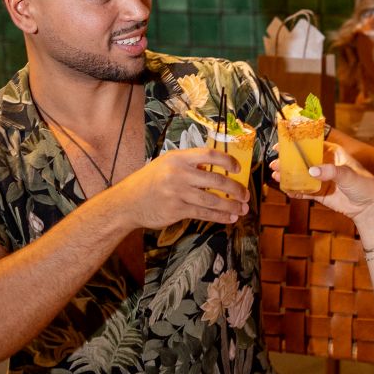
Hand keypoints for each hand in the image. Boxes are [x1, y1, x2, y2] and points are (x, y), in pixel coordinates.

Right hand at [101, 147, 248, 228]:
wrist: (127, 202)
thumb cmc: (149, 182)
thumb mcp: (166, 165)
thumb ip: (188, 165)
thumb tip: (215, 171)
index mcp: (178, 158)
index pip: (209, 155)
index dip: (227, 160)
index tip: (238, 168)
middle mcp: (178, 174)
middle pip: (216, 180)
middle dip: (235, 189)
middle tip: (246, 195)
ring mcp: (177, 193)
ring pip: (212, 200)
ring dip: (231, 206)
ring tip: (243, 209)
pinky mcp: (176, 210)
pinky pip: (203, 214)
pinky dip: (219, 217)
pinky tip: (229, 218)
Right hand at [269, 142, 373, 228]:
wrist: (369, 208)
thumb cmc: (365, 186)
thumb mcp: (349, 175)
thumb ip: (331, 172)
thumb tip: (312, 170)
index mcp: (334, 153)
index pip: (313, 145)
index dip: (297, 144)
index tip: (283, 144)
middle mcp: (326, 164)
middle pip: (304, 160)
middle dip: (288, 161)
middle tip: (275, 163)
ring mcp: (322, 179)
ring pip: (302, 175)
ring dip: (289, 175)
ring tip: (276, 175)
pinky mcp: (320, 193)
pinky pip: (305, 190)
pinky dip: (295, 190)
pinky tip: (286, 189)